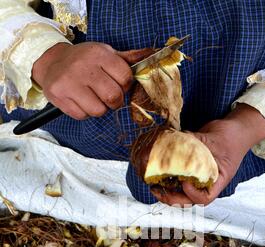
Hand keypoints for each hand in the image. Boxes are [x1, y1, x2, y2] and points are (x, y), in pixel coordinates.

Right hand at [32, 42, 153, 119]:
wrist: (52, 62)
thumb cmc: (84, 61)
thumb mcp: (105, 54)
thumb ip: (128, 59)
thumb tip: (153, 55)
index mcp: (99, 54)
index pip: (125, 78)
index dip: (125, 86)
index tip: (117, 84)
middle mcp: (84, 67)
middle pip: (113, 97)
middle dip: (114, 101)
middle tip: (106, 95)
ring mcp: (70, 82)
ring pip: (98, 110)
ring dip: (98, 108)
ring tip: (91, 98)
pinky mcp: (60, 96)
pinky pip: (82, 116)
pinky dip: (84, 112)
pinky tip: (79, 100)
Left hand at [151, 104, 264, 205]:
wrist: (236, 130)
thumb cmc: (230, 136)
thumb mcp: (214, 138)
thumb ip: (194, 141)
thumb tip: (173, 141)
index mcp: (218, 180)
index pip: (205, 197)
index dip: (192, 194)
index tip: (184, 182)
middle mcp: (208, 183)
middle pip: (189, 200)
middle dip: (171, 198)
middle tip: (157, 190)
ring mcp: (200, 178)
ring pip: (182, 193)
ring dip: (167, 191)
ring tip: (153, 185)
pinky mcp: (193, 170)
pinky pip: (179, 180)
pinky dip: (168, 179)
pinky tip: (156, 173)